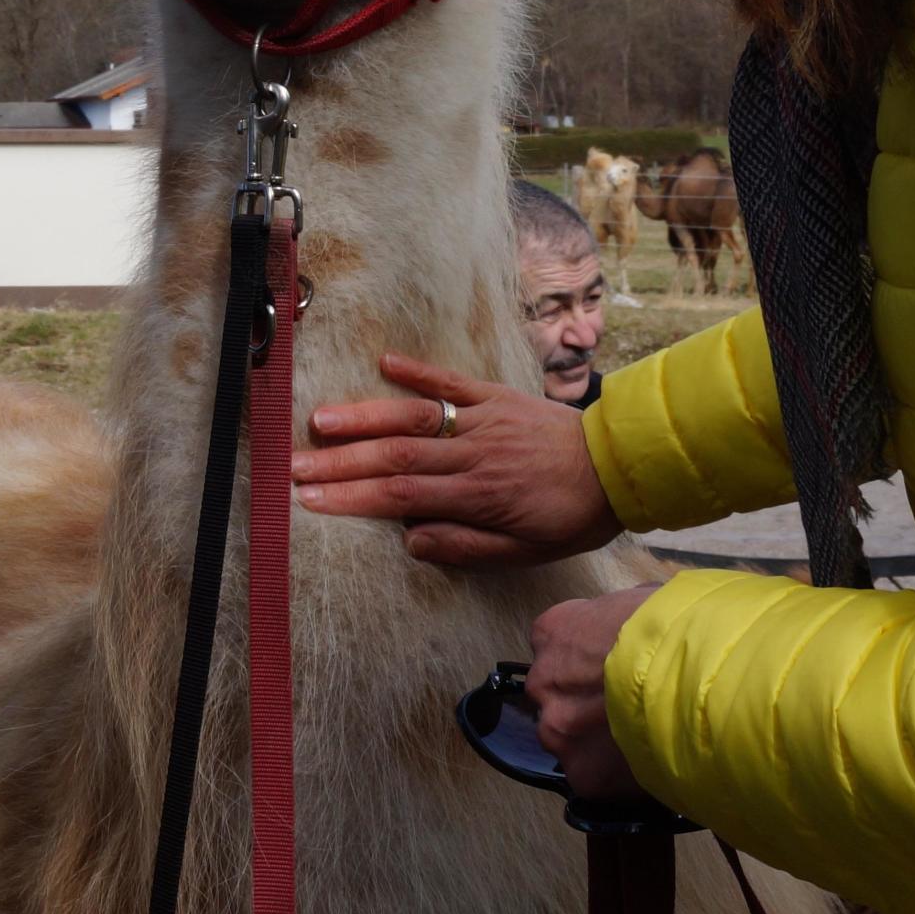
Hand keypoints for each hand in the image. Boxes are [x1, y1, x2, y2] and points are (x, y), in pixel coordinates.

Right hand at [292, 352, 621, 566]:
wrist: (621, 468)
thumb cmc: (570, 516)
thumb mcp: (525, 551)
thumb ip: (467, 546)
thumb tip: (411, 540)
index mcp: (477, 495)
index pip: (401, 497)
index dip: (352, 497)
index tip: (310, 498)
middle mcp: (472, 453)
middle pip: (395, 456)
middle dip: (340, 461)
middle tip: (294, 465)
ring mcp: (482, 420)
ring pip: (413, 417)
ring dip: (364, 417)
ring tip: (320, 420)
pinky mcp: (496, 396)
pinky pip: (452, 382)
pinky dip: (418, 371)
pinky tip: (384, 362)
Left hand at [527, 586, 656, 800]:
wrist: (697, 678)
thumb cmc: (677, 628)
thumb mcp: (643, 600)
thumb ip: (621, 618)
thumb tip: (635, 625)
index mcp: (553, 631)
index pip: (556, 648)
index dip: (588, 661)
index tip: (612, 671)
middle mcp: (543, 681)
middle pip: (558, 697)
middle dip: (586, 705)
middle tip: (627, 710)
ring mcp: (559, 730)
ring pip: (572, 741)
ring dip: (599, 743)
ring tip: (645, 742)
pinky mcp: (584, 774)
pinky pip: (598, 779)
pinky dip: (621, 778)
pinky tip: (651, 766)